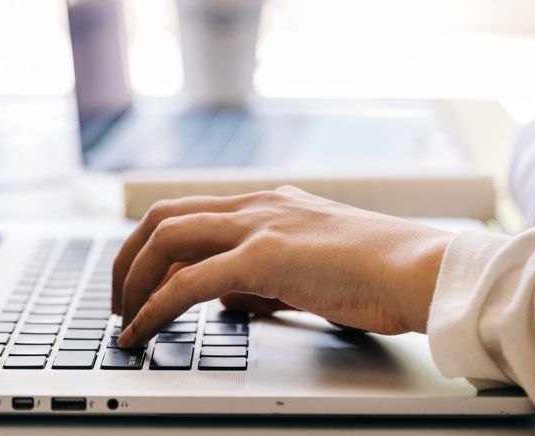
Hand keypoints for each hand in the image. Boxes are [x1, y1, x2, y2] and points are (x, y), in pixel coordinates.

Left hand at [109, 186, 452, 346]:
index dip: (153, 246)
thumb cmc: (380, 272)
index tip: (137, 281)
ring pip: (165, 238)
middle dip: (128, 258)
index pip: (191, 211)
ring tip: (122, 318)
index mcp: (270, 203)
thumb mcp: (313, 266)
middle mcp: (257, 205)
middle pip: (163, 216)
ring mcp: (259, 225)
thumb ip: (268, 276)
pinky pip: (188, 282)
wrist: (418, 268)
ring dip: (132, 280)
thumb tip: (231, 298)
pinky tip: (141, 331)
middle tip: (117, 300)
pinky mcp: (263, 257)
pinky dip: (154, 308)